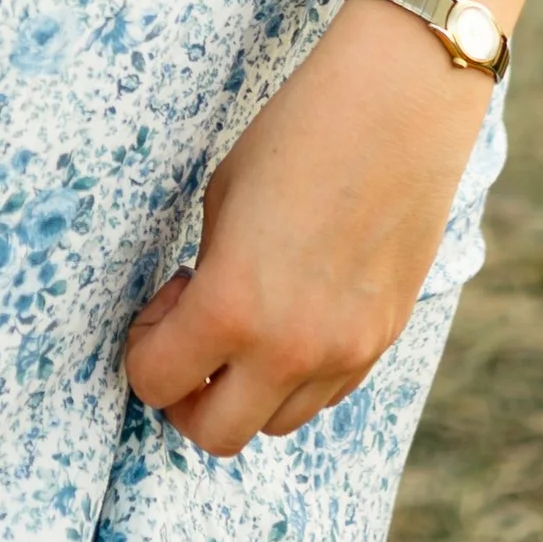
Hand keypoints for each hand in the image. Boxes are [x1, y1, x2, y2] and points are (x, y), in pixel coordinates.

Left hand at [123, 0, 492, 454]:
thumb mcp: (222, 202)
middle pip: (216, 434)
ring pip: (276, 423)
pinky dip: (297, 374)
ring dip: (247, 388)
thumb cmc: (296, 134)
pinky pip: (325, 394)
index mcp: (231, 307)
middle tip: (191, 334)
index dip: (144, 349)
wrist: (398, 106)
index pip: (156, 384)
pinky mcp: (382, 341)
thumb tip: (196, 321)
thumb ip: (208, 276)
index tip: (162, 306)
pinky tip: (295, 310)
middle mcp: (289, 350)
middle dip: (188, 395)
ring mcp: (343, 353)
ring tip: (250, 316)